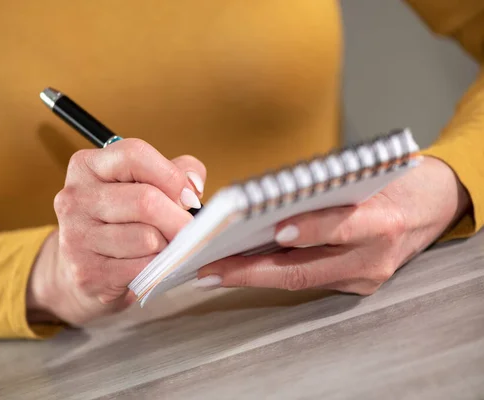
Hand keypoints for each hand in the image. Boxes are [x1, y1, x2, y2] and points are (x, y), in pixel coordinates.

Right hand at [27, 138, 205, 325]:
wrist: (82, 270)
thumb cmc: (120, 222)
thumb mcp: (142, 185)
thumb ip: (175, 172)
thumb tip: (193, 184)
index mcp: (87, 166)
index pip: (134, 155)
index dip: (170, 175)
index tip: (187, 195)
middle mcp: (74, 198)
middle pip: (145, 200)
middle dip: (178, 218)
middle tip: (189, 229)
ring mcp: (76, 237)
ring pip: (147, 238)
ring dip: (166, 245)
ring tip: (162, 247)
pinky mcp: (86, 272)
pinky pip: (142, 268)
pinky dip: (157, 268)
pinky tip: (150, 266)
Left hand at [196, 156, 470, 294]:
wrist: (433, 205)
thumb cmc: (398, 182)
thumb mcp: (370, 172)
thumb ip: (327, 187)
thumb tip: (270, 195)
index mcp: (382, 223)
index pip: (342, 228)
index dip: (309, 229)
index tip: (274, 229)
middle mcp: (373, 258)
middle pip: (306, 271)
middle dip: (253, 271)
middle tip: (213, 269)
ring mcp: (364, 277)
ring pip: (300, 281)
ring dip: (254, 277)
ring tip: (216, 271)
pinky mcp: (355, 285)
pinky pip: (308, 281)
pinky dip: (274, 273)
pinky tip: (244, 268)